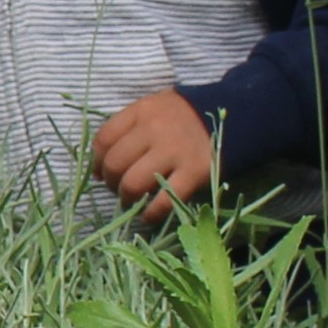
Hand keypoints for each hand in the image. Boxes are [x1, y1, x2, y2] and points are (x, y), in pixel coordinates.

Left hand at [90, 86, 215, 215]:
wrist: (230, 115)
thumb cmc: (182, 118)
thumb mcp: (152, 111)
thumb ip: (126, 131)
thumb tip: (97, 168)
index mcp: (142, 111)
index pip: (104, 139)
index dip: (97, 161)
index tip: (101, 172)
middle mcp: (155, 129)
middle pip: (115, 163)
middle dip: (111, 182)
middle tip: (119, 188)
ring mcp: (175, 151)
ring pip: (134, 183)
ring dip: (127, 198)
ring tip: (133, 200)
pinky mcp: (194, 172)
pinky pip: (163, 200)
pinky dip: (151, 214)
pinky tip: (148, 216)